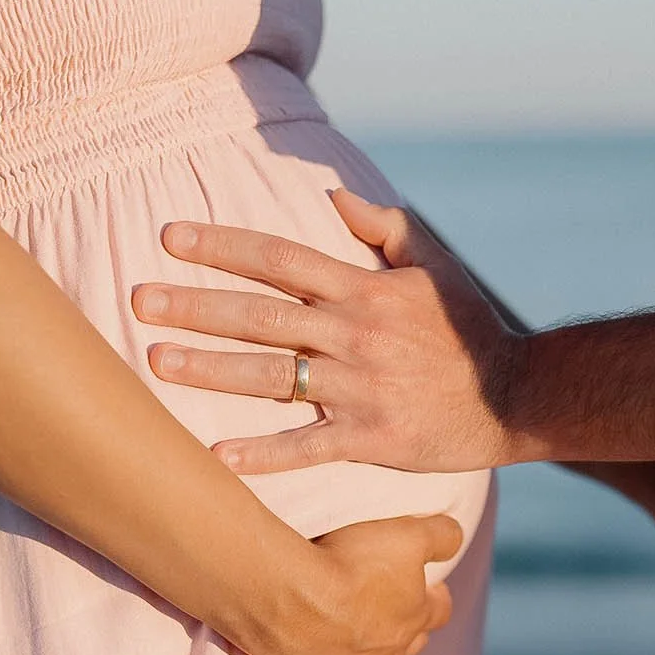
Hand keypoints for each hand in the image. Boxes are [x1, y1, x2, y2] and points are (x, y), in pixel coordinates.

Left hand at [133, 190, 527, 474]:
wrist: (516, 396)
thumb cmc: (468, 328)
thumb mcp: (434, 264)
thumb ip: (383, 227)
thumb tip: (332, 197)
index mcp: (365, 290)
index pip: (280, 258)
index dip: (223, 245)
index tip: (170, 237)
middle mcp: (356, 335)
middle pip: (261, 315)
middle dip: (195, 305)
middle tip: (138, 298)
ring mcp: (361, 388)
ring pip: (272, 377)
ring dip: (210, 370)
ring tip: (157, 361)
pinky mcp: (370, 438)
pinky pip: (307, 446)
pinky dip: (262, 454)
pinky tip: (215, 456)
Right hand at [234, 514, 464, 654]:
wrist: (287, 597)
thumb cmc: (346, 563)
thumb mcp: (406, 534)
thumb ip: (440, 536)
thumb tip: (454, 540)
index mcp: (414, 615)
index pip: (438, 610)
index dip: (435, 597)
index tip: (429, 587)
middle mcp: (392, 652)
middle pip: (413, 643)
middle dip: (409, 627)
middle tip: (394, 609)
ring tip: (379, 652)